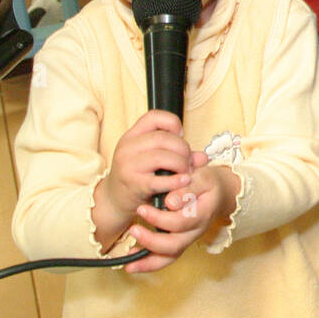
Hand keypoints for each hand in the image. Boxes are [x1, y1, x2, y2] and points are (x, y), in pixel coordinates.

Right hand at [92, 110, 194, 246]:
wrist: (114, 201)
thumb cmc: (137, 176)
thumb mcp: (153, 160)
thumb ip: (178, 154)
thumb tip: (204, 157)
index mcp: (132, 136)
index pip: (154, 116)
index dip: (173, 123)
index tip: (180, 137)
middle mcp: (127, 147)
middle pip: (163, 138)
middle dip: (183, 149)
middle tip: (188, 161)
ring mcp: (128, 166)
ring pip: (162, 156)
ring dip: (181, 164)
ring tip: (186, 172)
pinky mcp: (133, 185)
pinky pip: (159, 180)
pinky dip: (176, 181)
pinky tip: (184, 181)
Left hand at [125, 159, 240, 273]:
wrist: (219, 192)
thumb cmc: (208, 182)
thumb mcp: (202, 178)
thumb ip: (187, 189)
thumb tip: (170, 202)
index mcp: (202, 214)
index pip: (181, 222)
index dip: (160, 219)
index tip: (142, 208)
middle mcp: (196, 231)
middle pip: (175, 245)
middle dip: (151, 241)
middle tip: (133, 230)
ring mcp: (188, 238)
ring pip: (170, 257)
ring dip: (149, 261)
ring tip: (129, 262)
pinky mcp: (180, 241)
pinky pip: (166, 258)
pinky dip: (149, 263)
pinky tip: (132, 262)